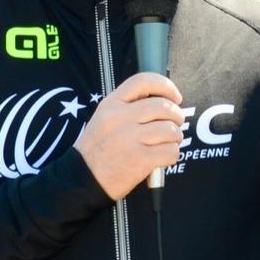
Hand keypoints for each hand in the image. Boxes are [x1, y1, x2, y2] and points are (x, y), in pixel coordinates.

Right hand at [74, 72, 185, 198]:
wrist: (82, 178)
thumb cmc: (98, 148)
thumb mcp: (104, 117)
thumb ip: (129, 106)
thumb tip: (165, 102)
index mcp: (112, 104)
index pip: (143, 81)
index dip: (166, 86)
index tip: (175, 97)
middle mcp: (121, 118)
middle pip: (164, 107)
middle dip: (177, 116)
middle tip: (175, 125)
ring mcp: (130, 138)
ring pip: (171, 130)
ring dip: (175, 138)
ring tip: (168, 143)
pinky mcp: (140, 159)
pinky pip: (171, 151)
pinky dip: (172, 154)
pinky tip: (163, 157)